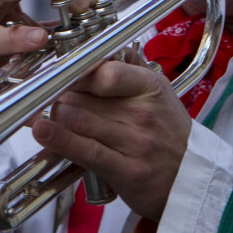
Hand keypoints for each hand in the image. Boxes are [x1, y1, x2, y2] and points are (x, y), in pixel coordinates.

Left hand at [32, 59, 191, 221]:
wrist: (193, 179)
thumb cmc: (170, 135)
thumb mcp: (159, 94)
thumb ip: (128, 72)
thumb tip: (96, 54)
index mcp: (150, 87)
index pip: (106, 70)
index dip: (77, 70)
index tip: (59, 71)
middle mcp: (143, 112)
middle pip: (84, 94)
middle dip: (58, 95)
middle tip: (42, 97)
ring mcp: (135, 142)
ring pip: (78, 119)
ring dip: (53, 115)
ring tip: (39, 114)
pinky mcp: (126, 170)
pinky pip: (85, 150)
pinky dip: (58, 139)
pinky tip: (42, 131)